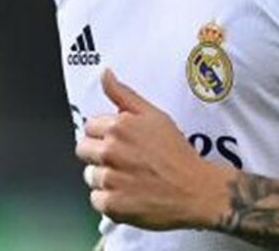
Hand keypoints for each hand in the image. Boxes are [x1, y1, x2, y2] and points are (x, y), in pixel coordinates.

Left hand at [74, 68, 235, 229]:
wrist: (196, 190)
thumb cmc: (177, 154)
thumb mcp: (154, 116)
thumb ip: (124, 95)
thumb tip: (105, 74)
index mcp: (118, 127)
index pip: (89, 126)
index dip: (103, 134)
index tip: (117, 141)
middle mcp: (110, 151)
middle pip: (83, 150)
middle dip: (98, 154)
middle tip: (121, 160)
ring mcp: (110, 178)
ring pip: (90, 176)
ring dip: (104, 178)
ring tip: (128, 178)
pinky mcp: (113, 204)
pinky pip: (96, 200)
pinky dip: (109, 200)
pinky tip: (128, 194)